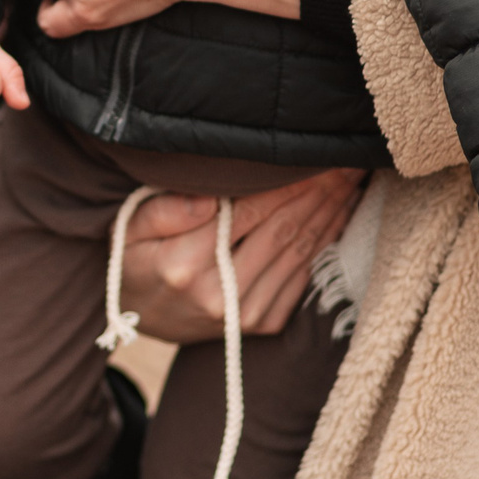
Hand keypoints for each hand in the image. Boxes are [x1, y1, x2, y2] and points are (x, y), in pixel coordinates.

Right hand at [112, 169, 364, 341]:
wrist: (136, 318)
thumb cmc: (134, 259)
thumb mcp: (128, 228)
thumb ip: (163, 210)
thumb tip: (209, 198)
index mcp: (184, 263)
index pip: (250, 210)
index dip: (287, 181)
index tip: (314, 155)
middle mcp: (219, 293)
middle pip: (283, 229)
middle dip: (320, 191)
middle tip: (346, 160)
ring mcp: (244, 313)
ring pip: (299, 251)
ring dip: (330, 213)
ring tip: (350, 181)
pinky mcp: (262, 324)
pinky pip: (302, 276)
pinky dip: (324, 242)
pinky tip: (338, 214)